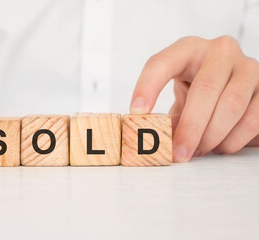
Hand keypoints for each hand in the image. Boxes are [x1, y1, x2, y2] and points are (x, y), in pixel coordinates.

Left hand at [130, 36, 258, 161]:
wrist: (235, 85)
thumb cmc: (200, 91)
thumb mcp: (181, 96)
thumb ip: (169, 115)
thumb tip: (153, 142)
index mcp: (189, 49)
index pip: (162, 62)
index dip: (147, 87)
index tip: (137, 112)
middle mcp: (221, 52)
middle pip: (204, 89)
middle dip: (190, 128)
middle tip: (178, 153)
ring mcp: (248, 68)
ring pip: (231, 105)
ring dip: (211, 136)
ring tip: (197, 151)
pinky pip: (252, 119)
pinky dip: (233, 140)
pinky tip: (219, 147)